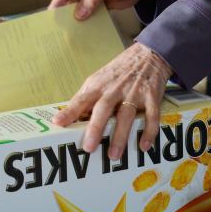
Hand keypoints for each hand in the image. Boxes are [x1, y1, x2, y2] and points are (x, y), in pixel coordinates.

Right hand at [49, 0, 158, 20]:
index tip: (50, 19)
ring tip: (67, 34)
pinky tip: (81, 31)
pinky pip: (86, 13)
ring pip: (76, 8)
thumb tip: (78, 14)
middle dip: (62, 15)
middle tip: (57, 30)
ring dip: (73, 20)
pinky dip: (83, 21)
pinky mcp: (95, 3)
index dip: (56, 5)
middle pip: (68, 1)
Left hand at [52, 43, 172, 159]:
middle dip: (96, 128)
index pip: (81, 99)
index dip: (70, 111)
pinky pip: (151, 116)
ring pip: (126, 115)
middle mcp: (115, 89)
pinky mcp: (151, 97)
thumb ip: (85, 98)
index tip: (58, 123)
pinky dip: (149, 132)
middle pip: (104, 109)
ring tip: (114, 155)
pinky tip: (144, 146)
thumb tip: (68, 118)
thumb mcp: (99, 80)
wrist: (147, 56)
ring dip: (120, 136)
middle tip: (89, 147)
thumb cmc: (119, 72)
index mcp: (98, 86)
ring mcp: (134, 93)